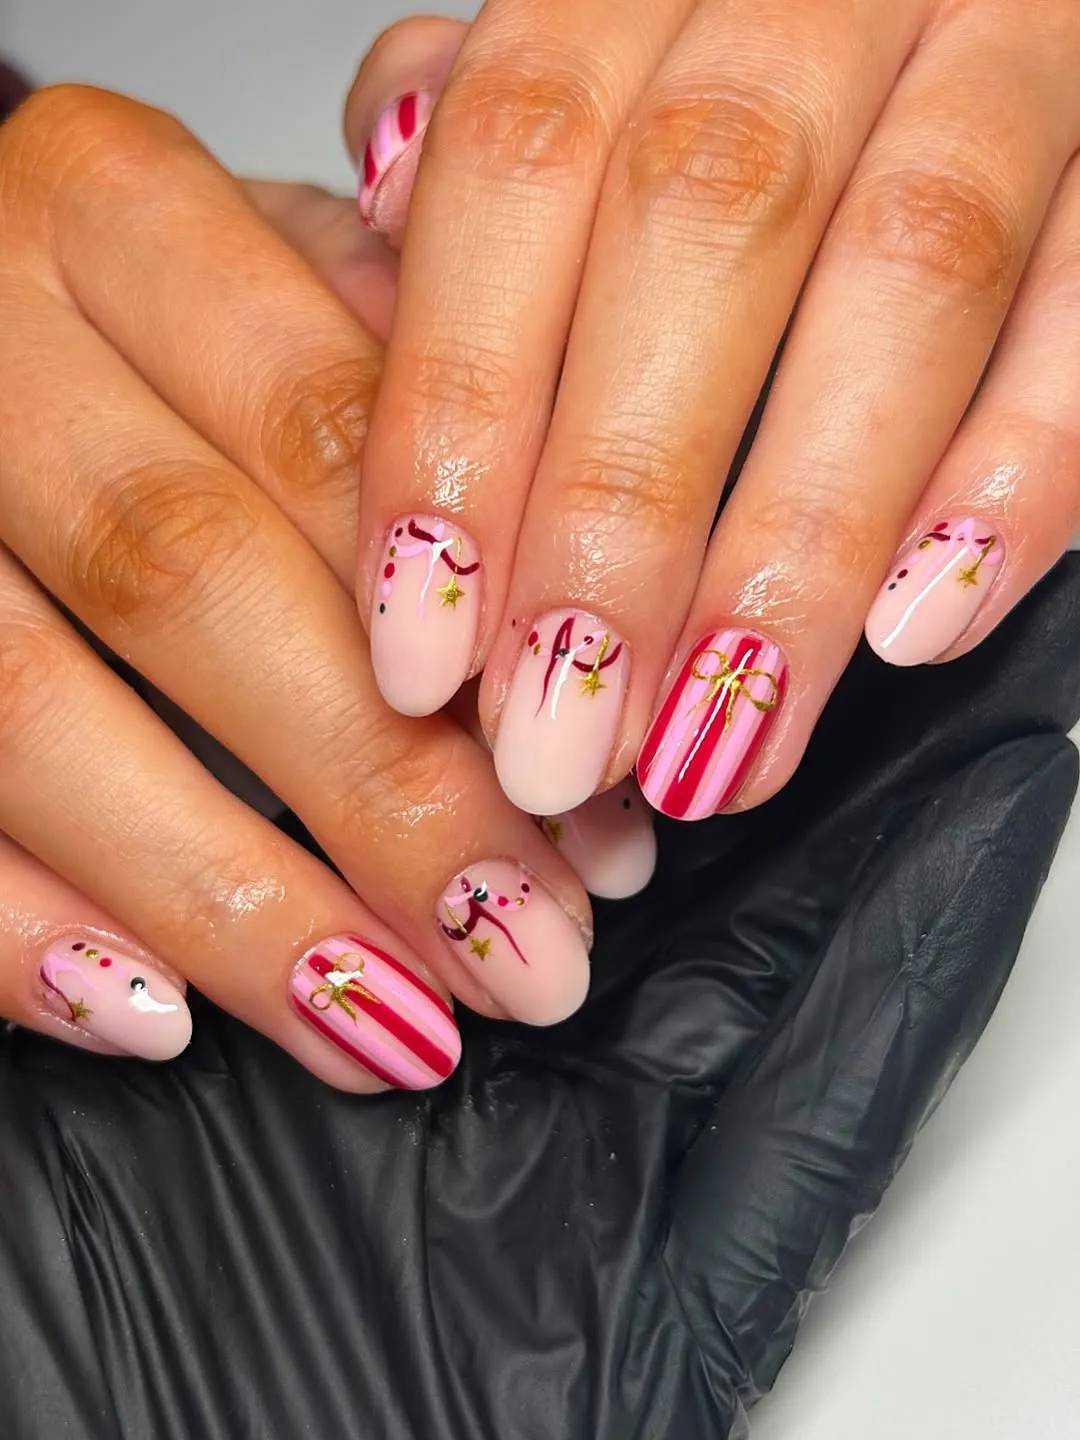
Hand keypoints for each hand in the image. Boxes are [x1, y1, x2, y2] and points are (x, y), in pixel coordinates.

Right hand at [0, 86, 655, 1085]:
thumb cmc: (134, 313)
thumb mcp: (271, 274)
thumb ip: (407, 396)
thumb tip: (592, 611)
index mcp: (117, 214)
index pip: (331, 427)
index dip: (472, 634)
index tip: (597, 801)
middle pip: (190, 578)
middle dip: (377, 794)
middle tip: (525, 950)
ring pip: (29, 709)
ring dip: (225, 895)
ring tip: (389, 1022)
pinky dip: (20, 927)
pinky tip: (154, 1015)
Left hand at [346, 3, 1079, 820]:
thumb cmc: (754, 39)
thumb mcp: (600, 46)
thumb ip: (497, 135)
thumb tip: (377, 215)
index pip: (518, 162)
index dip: (461, 417)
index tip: (424, 643)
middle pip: (703, 225)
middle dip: (619, 516)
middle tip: (562, 732)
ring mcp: (1009, 42)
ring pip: (912, 273)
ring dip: (801, 540)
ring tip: (721, 736)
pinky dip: (1023, 471)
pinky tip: (925, 622)